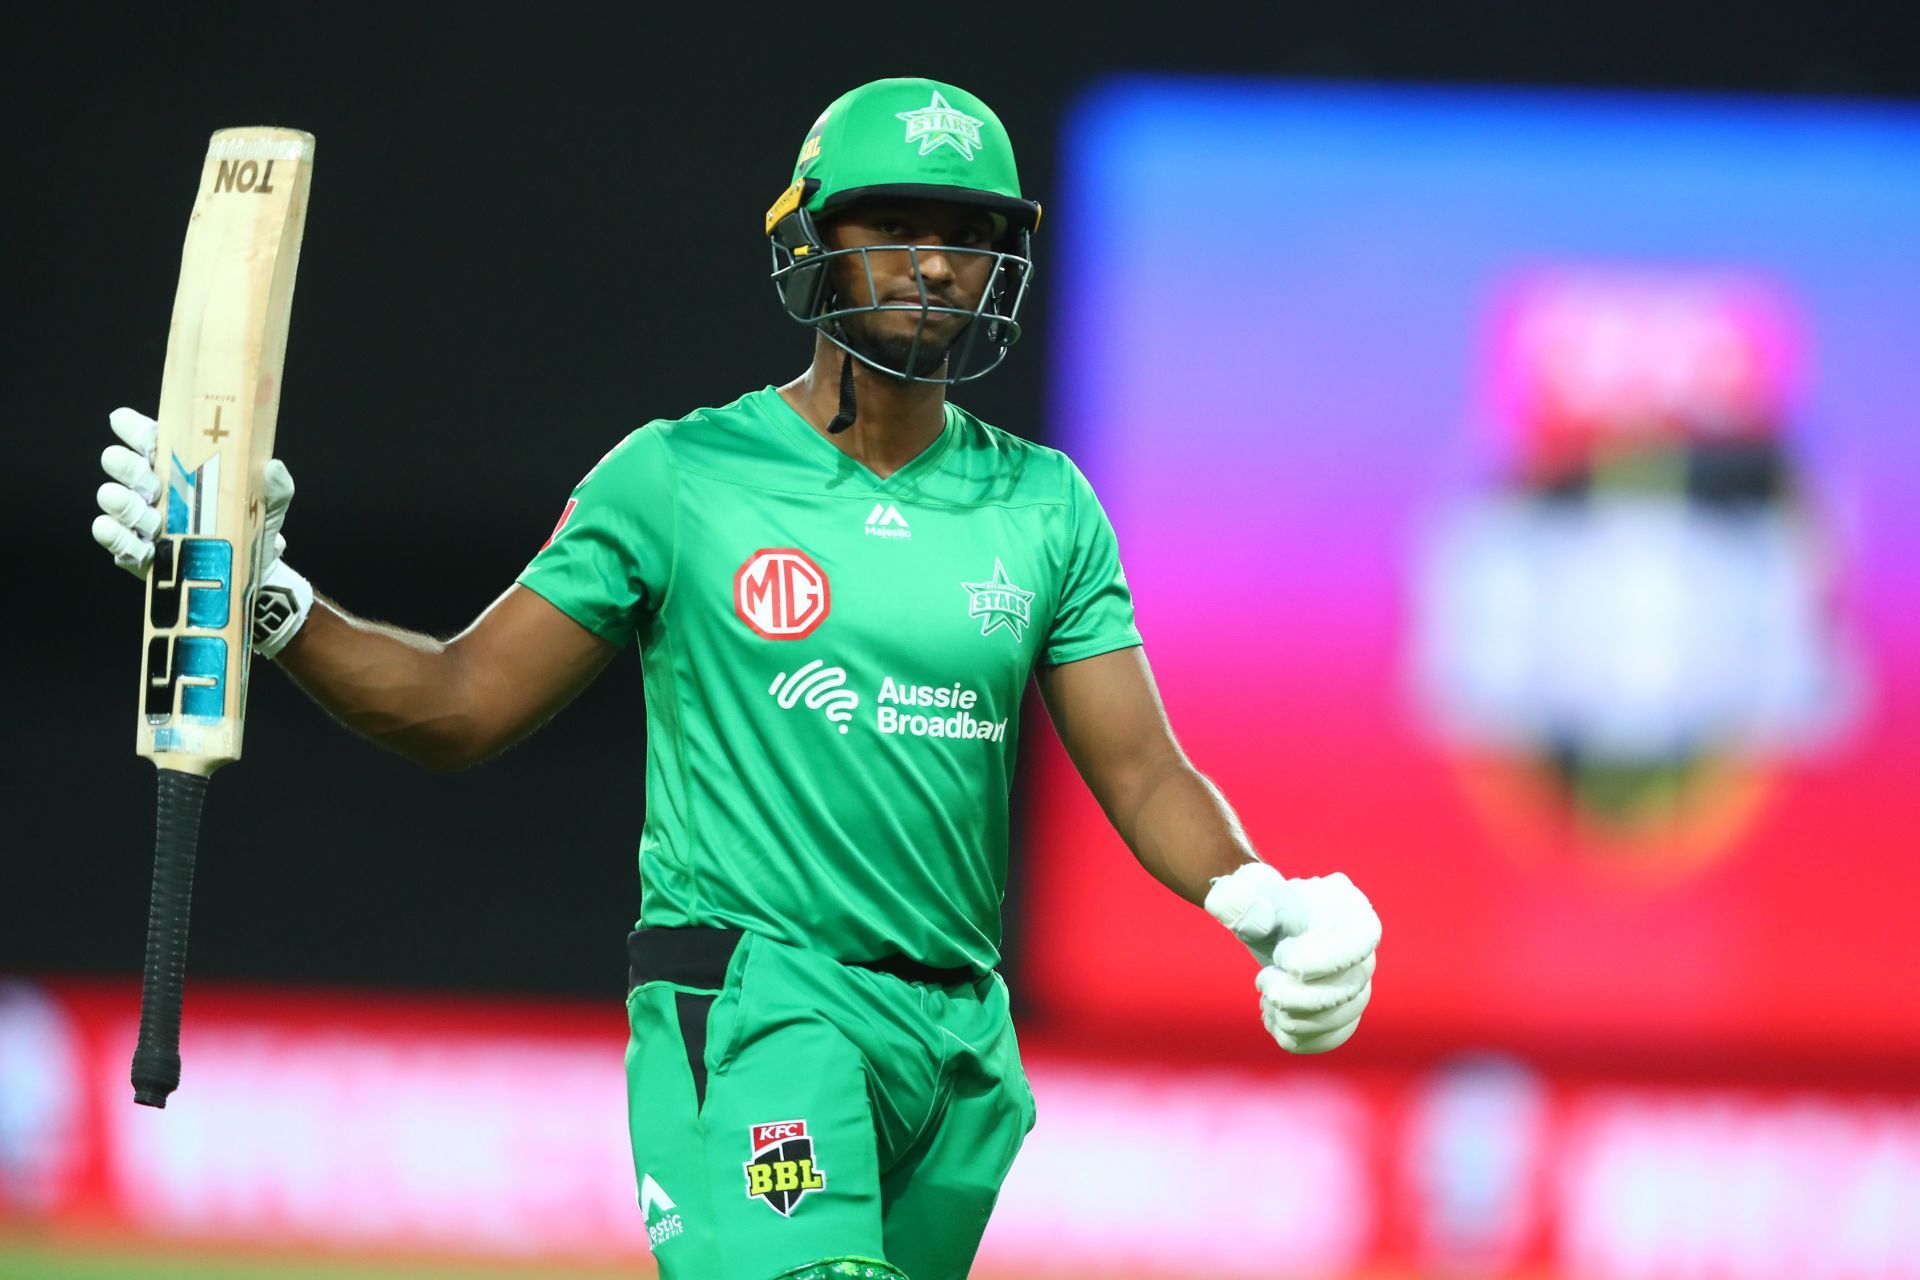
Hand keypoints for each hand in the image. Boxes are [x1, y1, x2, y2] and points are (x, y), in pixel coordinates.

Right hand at [92, 407, 309, 656]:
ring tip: (135, 506)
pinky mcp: (139, 553)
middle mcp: (154, 488)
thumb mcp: (269, 502)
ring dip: (122, 502)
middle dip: (124, 465)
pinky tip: (112, 529)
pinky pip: (117, 541)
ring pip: (118, 503)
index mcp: (179, 465)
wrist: (253, 572)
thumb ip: (275, 485)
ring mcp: (142, 520)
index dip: (133, 428)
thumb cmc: (251, 523)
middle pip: (127, 467)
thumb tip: (272, 467)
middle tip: (136, 469)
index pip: (150, 439)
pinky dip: (113, 535)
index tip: (122, 421)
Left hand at [1204, 862, 1379, 1053]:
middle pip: (1354, 985)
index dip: (1325, 959)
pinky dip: (1302, 1038)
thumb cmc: (1260, 903)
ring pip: (1348, 1014)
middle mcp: (1362, 946)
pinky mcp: (1343, 1008)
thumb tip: (1259, 919)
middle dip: (1304, 998)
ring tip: (1268, 1002)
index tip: (1284, 961)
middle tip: (1265, 985)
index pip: (1361, 940)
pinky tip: (1275, 1022)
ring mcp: (1356, 980)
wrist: (1265, 924)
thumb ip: (1247, 897)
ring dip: (1300, 1020)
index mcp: (1350, 907)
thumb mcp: (1248, 892)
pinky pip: (1336, 1035)